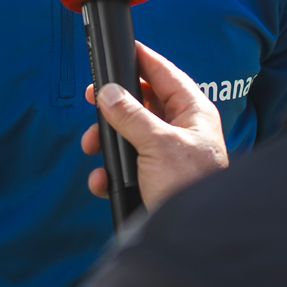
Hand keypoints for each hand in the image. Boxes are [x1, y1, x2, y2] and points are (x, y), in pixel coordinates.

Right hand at [82, 41, 228, 213]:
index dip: (142, 59)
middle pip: (142, 103)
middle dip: (114, 106)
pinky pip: (126, 166)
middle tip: (92, 100)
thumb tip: (107, 92)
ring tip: (92, 148)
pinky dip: (110, 173)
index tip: (120, 48)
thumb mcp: (158, 144)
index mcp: (192, 112)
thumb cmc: (190, 185)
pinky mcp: (154, 179)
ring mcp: (168, 155)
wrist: (195, 238)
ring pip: (130, 135)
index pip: (165, 74)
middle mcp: (181, 129)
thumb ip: (131, 116)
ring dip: (107, 142)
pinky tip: (102, 182)